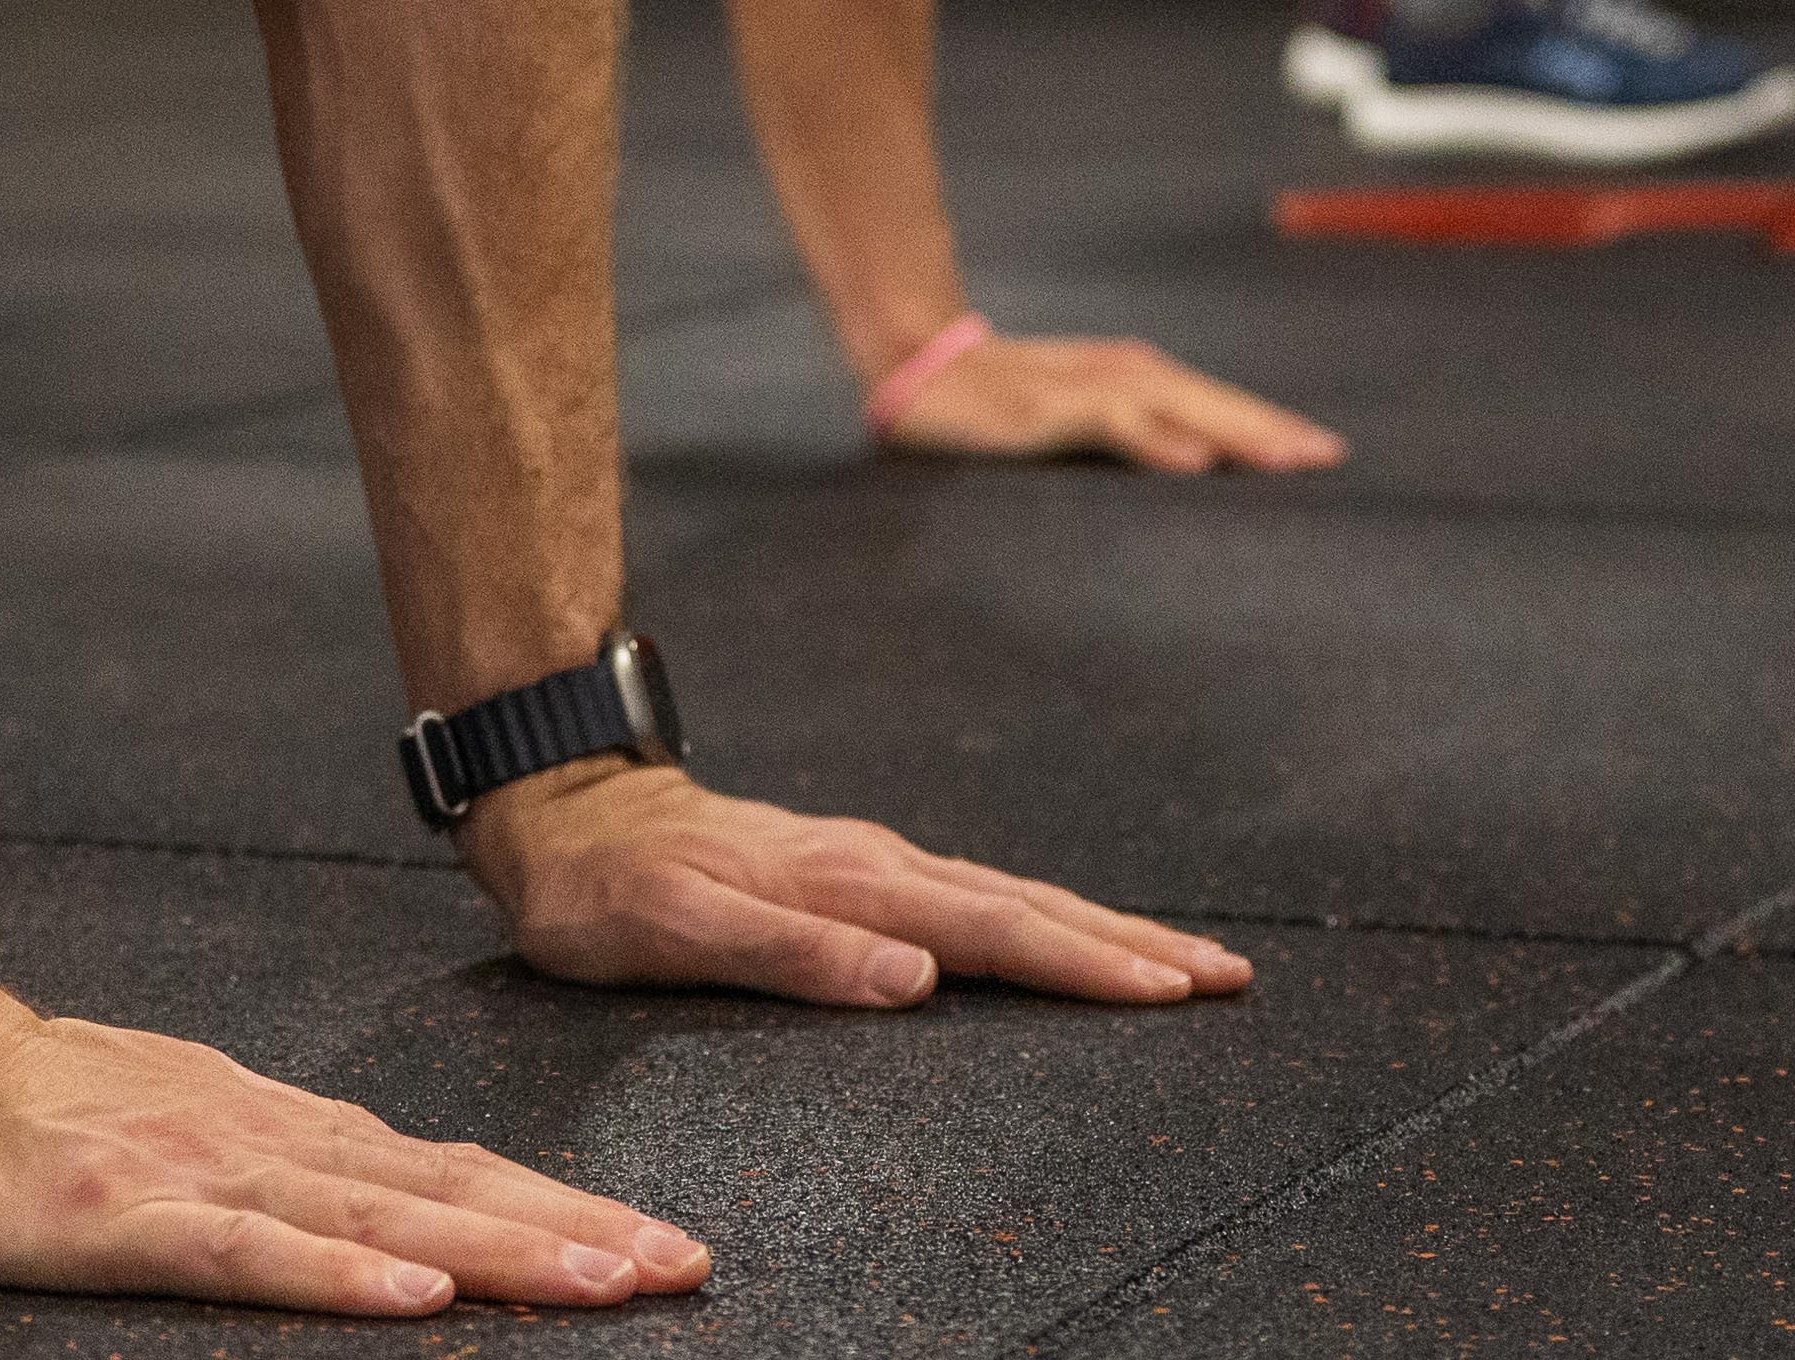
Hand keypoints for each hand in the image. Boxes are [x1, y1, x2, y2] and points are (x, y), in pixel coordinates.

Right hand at [0, 976, 705, 1314]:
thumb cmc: (22, 1109)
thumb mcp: (177, 1133)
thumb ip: (276, 1176)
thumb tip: (388, 1223)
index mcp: (281, 1130)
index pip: (449, 1174)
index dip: (559, 1209)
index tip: (659, 1243)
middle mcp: (263, 1142)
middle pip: (445, 1192)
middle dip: (573, 1234)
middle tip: (680, 1267)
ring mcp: (196, 1175)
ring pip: (379, 1217)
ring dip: (500, 1251)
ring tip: (602, 1281)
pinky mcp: (120, 1220)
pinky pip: (248, 1254)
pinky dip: (339, 1276)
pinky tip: (416, 1298)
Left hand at [463, 757, 1252, 1010]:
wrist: (566, 805)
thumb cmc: (609, 891)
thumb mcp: (678, 934)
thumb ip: (796, 955)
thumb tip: (915, 980)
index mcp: (854, 888)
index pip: (998, 933)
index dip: (1088, 965)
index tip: (1173, 990)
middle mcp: (880, 867)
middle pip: (1031, 910)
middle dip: (1132, 946)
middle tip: (1228, 978)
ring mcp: (874, 862)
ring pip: (1012, 897)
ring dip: (1101, 930)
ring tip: (1180, 959)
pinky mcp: (860, 868)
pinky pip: (976, 896)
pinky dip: (1042, 917)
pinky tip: (1063, 935)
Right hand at [880, 330, 1348, 475]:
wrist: (917, 365)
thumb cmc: (997, 399)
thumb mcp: (1070, 419)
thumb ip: (1125, 432)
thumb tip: (1192, 458)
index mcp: (1130, 381)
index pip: (1212, 405)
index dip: (1267, 425)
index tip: (1324, 452)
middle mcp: (1118, 376)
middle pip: (1209, 402)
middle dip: (1271, 429)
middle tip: (1331, 457)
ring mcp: (1083, 390)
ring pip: (1175, 407)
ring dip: (1233, 431)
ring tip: (1286, 458)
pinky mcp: (1046, 409)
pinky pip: (1111, 423)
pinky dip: (1155, 438)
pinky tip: (1195, 460)